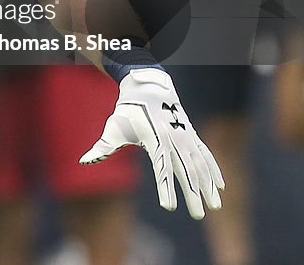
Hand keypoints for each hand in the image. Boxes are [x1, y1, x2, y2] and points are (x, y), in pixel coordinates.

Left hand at [80, 68, 223, 218]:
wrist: (148, 87)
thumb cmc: (128, 110)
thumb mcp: (114, 127)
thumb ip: (102, 147)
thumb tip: (83, 161)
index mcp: (154, 139)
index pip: (161, 168)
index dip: (165, 187)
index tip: (168, 206)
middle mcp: (174, 139)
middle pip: (185, 170)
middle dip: (193, 194)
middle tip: (198, 216)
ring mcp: (186, 137)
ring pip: (200, 164)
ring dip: (208, 186)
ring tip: (215, 207)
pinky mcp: (192, 135)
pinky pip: (205, 155)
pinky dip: (214, 170)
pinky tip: (220, 187)